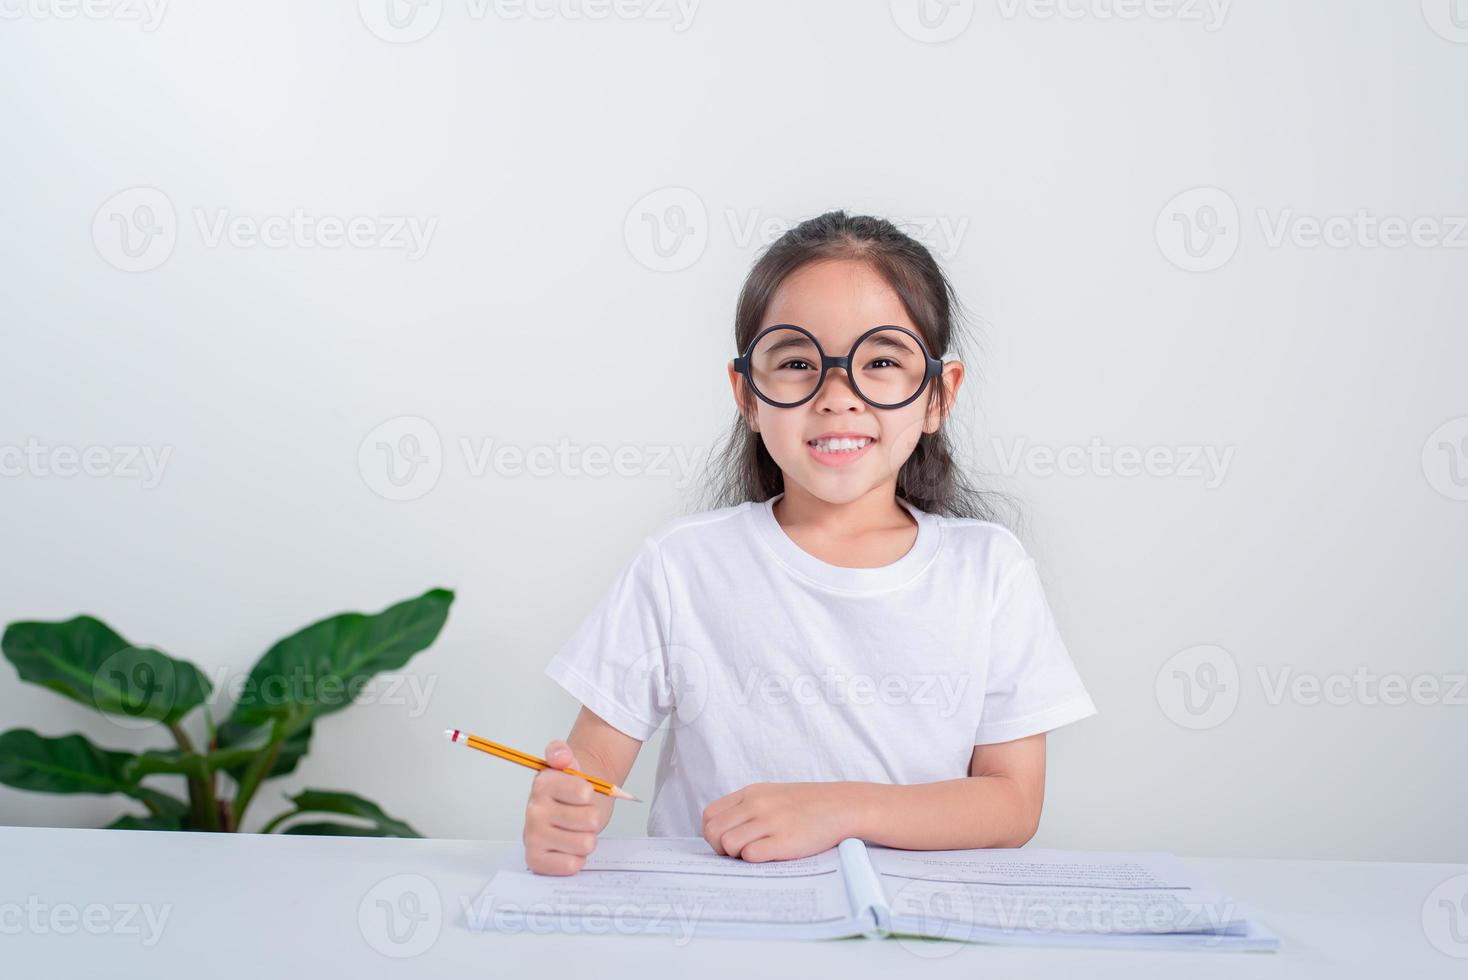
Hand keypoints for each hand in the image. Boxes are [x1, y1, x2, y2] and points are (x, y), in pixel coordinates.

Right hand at [523, 739, 608, 875]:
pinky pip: (570, 865)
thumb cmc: (573, 789)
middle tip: (581, 814)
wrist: (567, 811)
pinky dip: (576, 858)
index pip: (584, 792)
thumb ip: (561, 752)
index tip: (582, 792)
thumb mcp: (571, 763)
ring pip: (584, 844)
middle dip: (592, 818)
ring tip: (576, 830)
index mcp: (542, 784)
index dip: (591, 793)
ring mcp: (532, 836)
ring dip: (586, 838)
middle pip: (590, 820)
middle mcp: (533, 810)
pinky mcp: (535, 860)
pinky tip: (568, 848)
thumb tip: (560, 756)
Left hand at [702, 781, 862, 862]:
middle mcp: (757, 804)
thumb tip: (721, 833)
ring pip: (728, 843)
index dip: (714, 833)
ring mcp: (771, 821)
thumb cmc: (805, 805)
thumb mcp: (771, 795)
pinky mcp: (785, 841)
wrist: (842, 805)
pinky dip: (753, 860)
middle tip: (739, 854)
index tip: (728, 841)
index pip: (709, 815)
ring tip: (754, 854)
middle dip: (720, 848)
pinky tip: (769, 855)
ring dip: (735, 856)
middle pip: (713, 831)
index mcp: (751, 793)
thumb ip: (746, 808)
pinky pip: (751, 854)